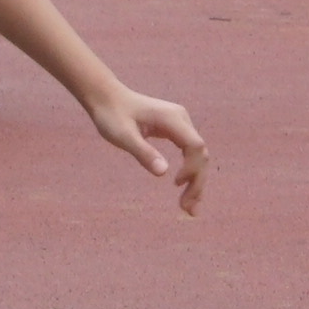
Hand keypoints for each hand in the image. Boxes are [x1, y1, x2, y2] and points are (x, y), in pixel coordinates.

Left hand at [86, 82, 209, 215]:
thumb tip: (163, 173)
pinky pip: (189, 153)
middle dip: (197, 182)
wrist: (107, 98)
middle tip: (189, 210)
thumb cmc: (112, 115)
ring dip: (195, 181)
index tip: (176, 184)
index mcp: (172, 119)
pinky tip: (184, 189)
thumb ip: (143, 152)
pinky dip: (189, 172)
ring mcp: (180, 124)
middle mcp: (181, 119)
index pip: (195, 146)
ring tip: (189, 208)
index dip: (192, 168)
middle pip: (201, 154)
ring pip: (197, 156)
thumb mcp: (123, 136)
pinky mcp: (175, 130)